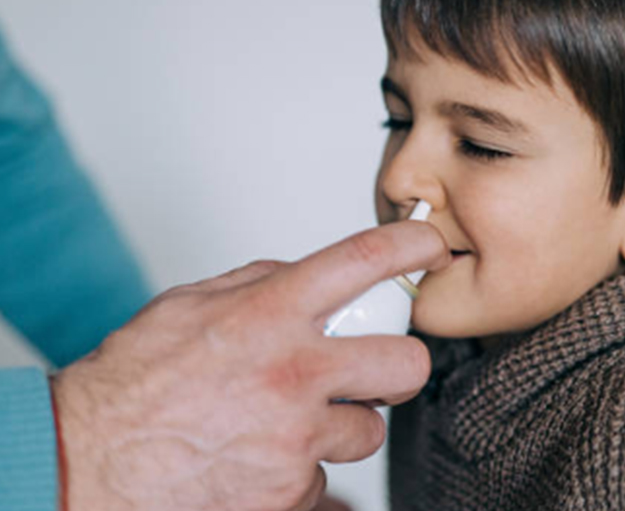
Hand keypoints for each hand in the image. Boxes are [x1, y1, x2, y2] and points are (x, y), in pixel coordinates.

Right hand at [51, 221, 449, 510]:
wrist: (87, 462)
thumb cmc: (133, 381)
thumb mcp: (190, 304)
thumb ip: (258, 282)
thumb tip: (307, 274)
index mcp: (270, 313)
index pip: (365, 260)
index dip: (413, 246)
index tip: (430, 246)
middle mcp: (293, 373)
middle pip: (405, 362)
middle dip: (399, 363)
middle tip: (374, 366)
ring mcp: (297, 439)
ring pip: (369, 429)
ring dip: (341, 424)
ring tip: (289, 420)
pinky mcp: (291, 492)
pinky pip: (325, 476)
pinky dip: (302, 467)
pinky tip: (260, 455)